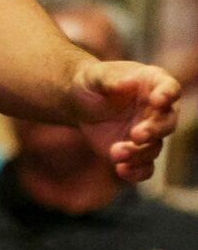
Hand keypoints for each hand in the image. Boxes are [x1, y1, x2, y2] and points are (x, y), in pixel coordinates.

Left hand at [71, 59, 180, 181]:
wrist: (80, 103)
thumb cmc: (92, 82)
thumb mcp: (95, 76)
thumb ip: (111, 79)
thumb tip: (128, 82)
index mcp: (153, 84)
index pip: (169, 88)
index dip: (168, 94)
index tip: (158, 100)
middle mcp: (158, 110)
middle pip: (167, 123)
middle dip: (154, 131)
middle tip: (136, 135)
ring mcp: (149, 133)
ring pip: (154, 148)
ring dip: (138, 154)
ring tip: (115, 152)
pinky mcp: (137, 152)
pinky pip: (145, 167)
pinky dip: (137, 172)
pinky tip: (121, 170)